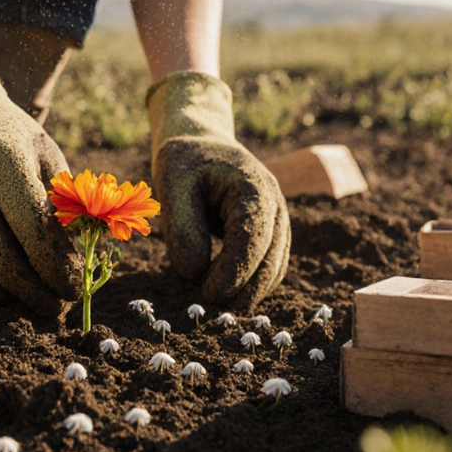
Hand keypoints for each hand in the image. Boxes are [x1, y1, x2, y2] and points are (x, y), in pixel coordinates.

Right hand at [0, 27, 81, 314]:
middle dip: (32, 289)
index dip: (56, 267)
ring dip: (6, 290)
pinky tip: (3, 285)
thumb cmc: (8, 135)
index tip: (75, 289)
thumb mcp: (44, 153)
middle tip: (56, 307)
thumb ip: (63, 202)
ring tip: (33, 299)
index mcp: (3, 159)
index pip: (32, 229)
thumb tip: (79, 260)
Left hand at [147, 72, 289, 310]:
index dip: (233, 273)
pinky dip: (252, 283)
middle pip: (271, 259)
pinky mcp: (271, 232)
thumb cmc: (184, 162)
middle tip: (211, 309)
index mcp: (254, 188)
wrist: (200, 142)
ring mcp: (278, 219)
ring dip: (250, 291)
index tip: (206, 294)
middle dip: (244, 289)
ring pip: (275, 267)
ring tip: (217, 305)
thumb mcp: (172, 185)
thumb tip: (196, 273)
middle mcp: (275, 204)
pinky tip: (227, 293)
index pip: (252, 241)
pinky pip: (269, 265)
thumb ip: (182, 228)